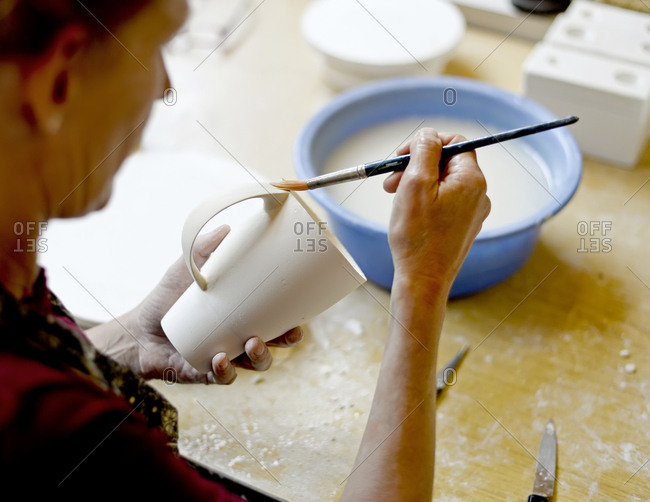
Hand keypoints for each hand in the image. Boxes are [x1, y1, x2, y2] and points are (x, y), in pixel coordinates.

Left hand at [89, 225, 302, 383]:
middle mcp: (237, 339)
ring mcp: (223, 358)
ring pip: (253, 364)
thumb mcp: (187, 268)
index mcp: (240, 316)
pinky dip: (224, 371)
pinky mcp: (202, 373)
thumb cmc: (167, 298)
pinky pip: (221, 378)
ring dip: (260, 356)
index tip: (302, 312)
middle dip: (286, 341)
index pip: (274, 319)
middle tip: (289, 333)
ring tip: (252, 342)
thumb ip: (205, 247)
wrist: (136, 328)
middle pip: (273, 344)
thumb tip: (228, 228)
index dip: (292, 319)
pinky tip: (220, 359)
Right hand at [384, 128, 490, 291]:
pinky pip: (445, 201)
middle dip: (416, 165)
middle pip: (447, 163)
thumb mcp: (414, 184)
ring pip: (443, 182)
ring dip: (417, 183)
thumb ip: (424, 151)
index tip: (402, 156)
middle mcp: (478, 194)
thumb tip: (429, 134)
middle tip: (390, 180)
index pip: (454, 142)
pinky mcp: (463, 227)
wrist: (423, 280)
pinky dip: (425, 200)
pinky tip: (408, 213)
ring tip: (395, 197)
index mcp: (471, 180)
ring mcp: (472, 212)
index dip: (426, 144)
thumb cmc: (417, 236)